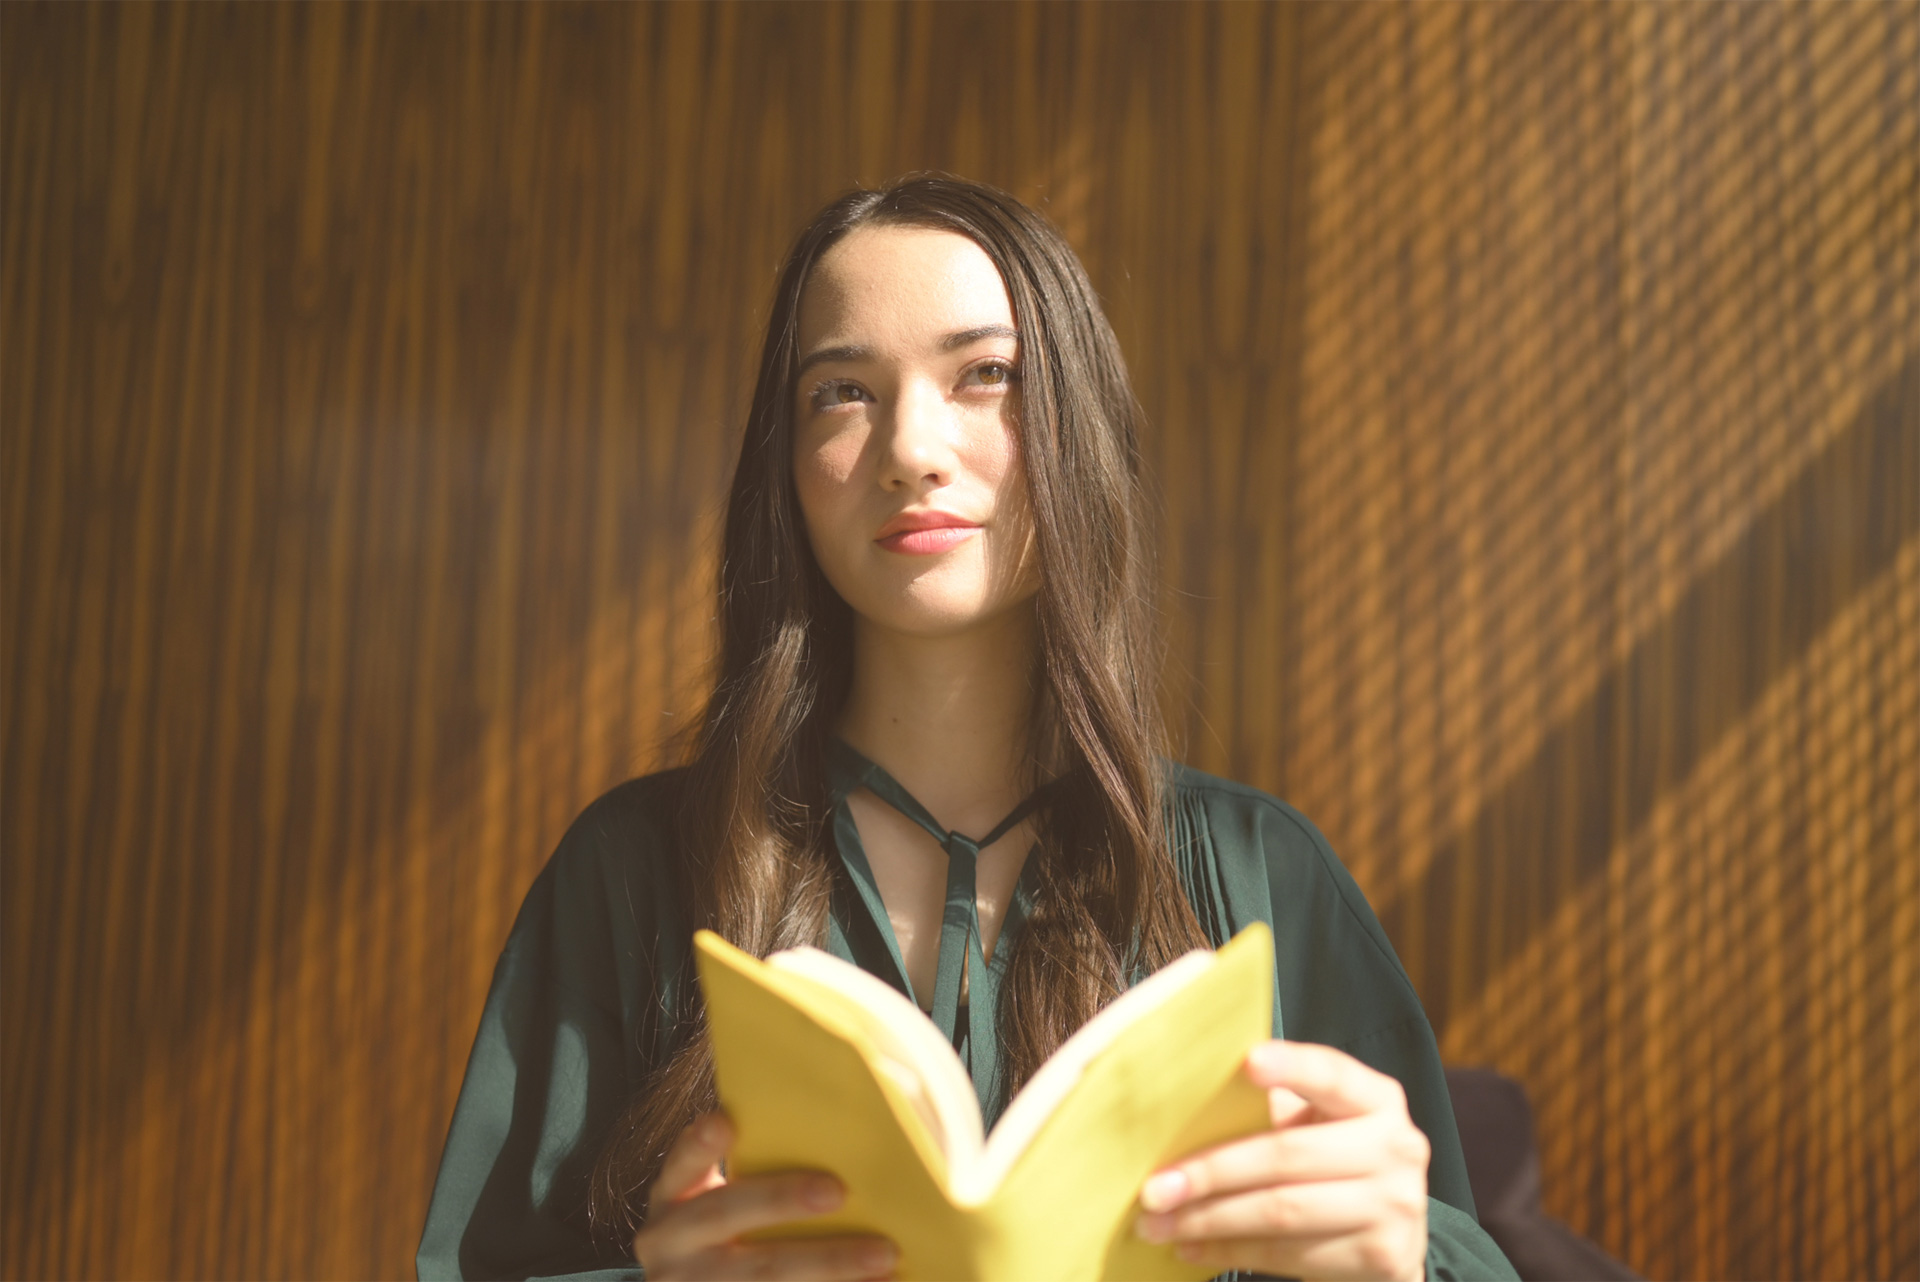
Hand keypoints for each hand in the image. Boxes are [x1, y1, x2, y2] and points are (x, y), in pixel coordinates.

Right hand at [631, 1111, 897, 1279]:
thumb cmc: (721, 1236)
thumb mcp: (709, 1205)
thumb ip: (749, 1175)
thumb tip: (830, 1138)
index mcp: (671, 1201)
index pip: (681, 1165)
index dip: (700, 1145)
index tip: (725, 1122)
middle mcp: (671, 1245)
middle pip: (727, 1215)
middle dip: (782, 1200)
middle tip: (838, 1190)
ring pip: (764, 1274)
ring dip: (829, 1263)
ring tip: (883, 1254)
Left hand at [1134, 1041, 1428, 1281]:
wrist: (1396, 1240)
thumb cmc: (1336, 1166)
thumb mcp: (1320, 1127)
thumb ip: (1274, 1111)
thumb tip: (1185, 1104)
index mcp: (1376, 1099)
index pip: (1331, 1074)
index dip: (1291, 1067)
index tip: (1246, 1062)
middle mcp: (1396, 1147)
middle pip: (1288, 1154)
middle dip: (1211, 1171)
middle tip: (1155, 1186)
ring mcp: (1394, 1206)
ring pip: (1281, 1211)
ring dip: (1209, 1219)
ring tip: (1158, 1223)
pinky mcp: (1381, 1257)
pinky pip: (1289, 1253)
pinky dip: (1231, 1251)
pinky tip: (1193, 1246)